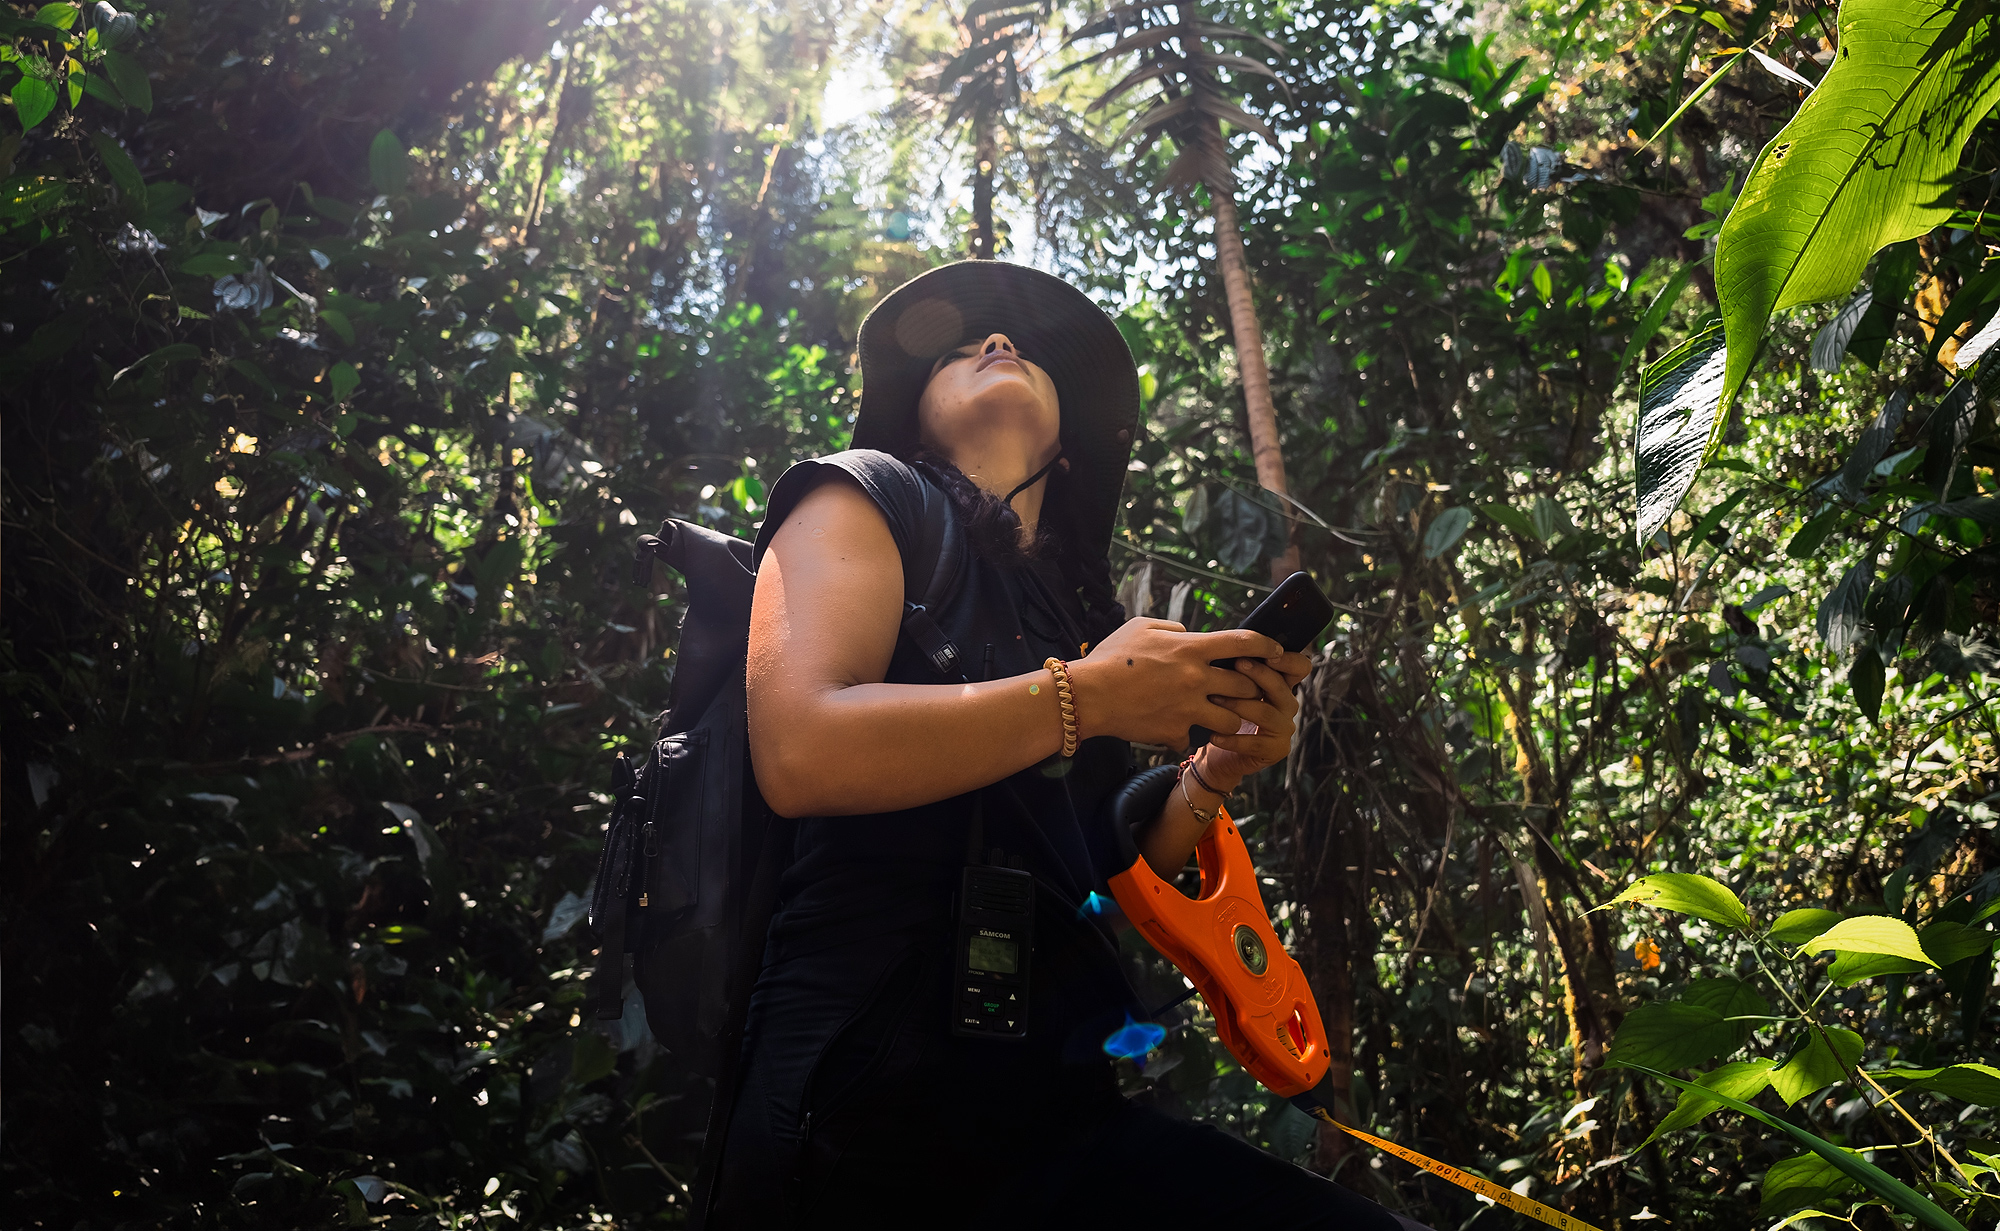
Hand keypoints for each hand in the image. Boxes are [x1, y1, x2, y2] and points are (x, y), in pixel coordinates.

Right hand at [1067, 618, 1285, 747]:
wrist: (1088, 695)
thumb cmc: (1112, 657)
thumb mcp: (1141, 626)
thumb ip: (1172, 627)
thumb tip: (1187, 632)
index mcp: (1191, 648)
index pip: (1245, 642)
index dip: (1268, 646)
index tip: (1278, 651)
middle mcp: (1196, 678)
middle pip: (1246, 685)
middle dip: (1250, 688)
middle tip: (1245, 689)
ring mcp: (1188, 708)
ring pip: (1231, 718)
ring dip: (1229, 716)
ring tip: (1219, 715)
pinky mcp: (1175, 732)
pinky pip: (1193, 738)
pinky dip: (1188, 735)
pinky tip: (1177, 730)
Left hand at [1194, 652, 1310, 788]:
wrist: (1217, 754)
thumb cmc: (1221, 713)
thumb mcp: (1227, 685)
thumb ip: (1234, 667)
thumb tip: (1221, 643)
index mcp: (1280, 684)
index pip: (1300, 666)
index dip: (1288, 659)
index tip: (1265, 653)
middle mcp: (1287, 705)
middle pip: (1281, 686)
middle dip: (1258, 674)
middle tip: (1236, 665)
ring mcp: (1284, 728)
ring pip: (1265, 712)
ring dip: (1238, 704)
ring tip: (1214, 699)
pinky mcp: (1277, 750)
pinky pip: (1255, 742)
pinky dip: (1232, 738)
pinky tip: (1213, 734)